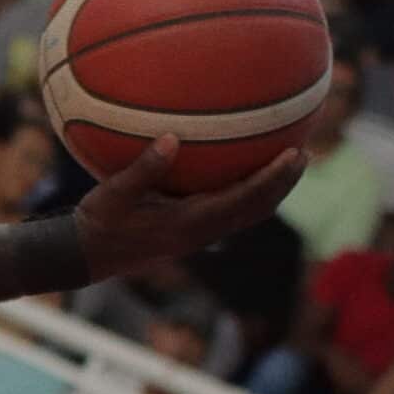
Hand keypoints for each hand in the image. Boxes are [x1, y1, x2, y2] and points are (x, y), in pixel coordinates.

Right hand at [72, 138, 303, 281]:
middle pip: (258, 209)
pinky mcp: (192, 231)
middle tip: (304, 152)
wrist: (89, 255)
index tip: (293, 153)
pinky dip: (249, 192)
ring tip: (287, 161)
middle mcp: (202, 231)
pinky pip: (232, 211)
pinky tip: (245, 169)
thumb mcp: (114, 194)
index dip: (272, 178)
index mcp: (190, 222)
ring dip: (272, 190)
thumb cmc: (99, 222)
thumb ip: (144, 169)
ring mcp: (200, 234)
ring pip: (249, 213)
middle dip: (284, 183)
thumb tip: (171, 138)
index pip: (244, 200)